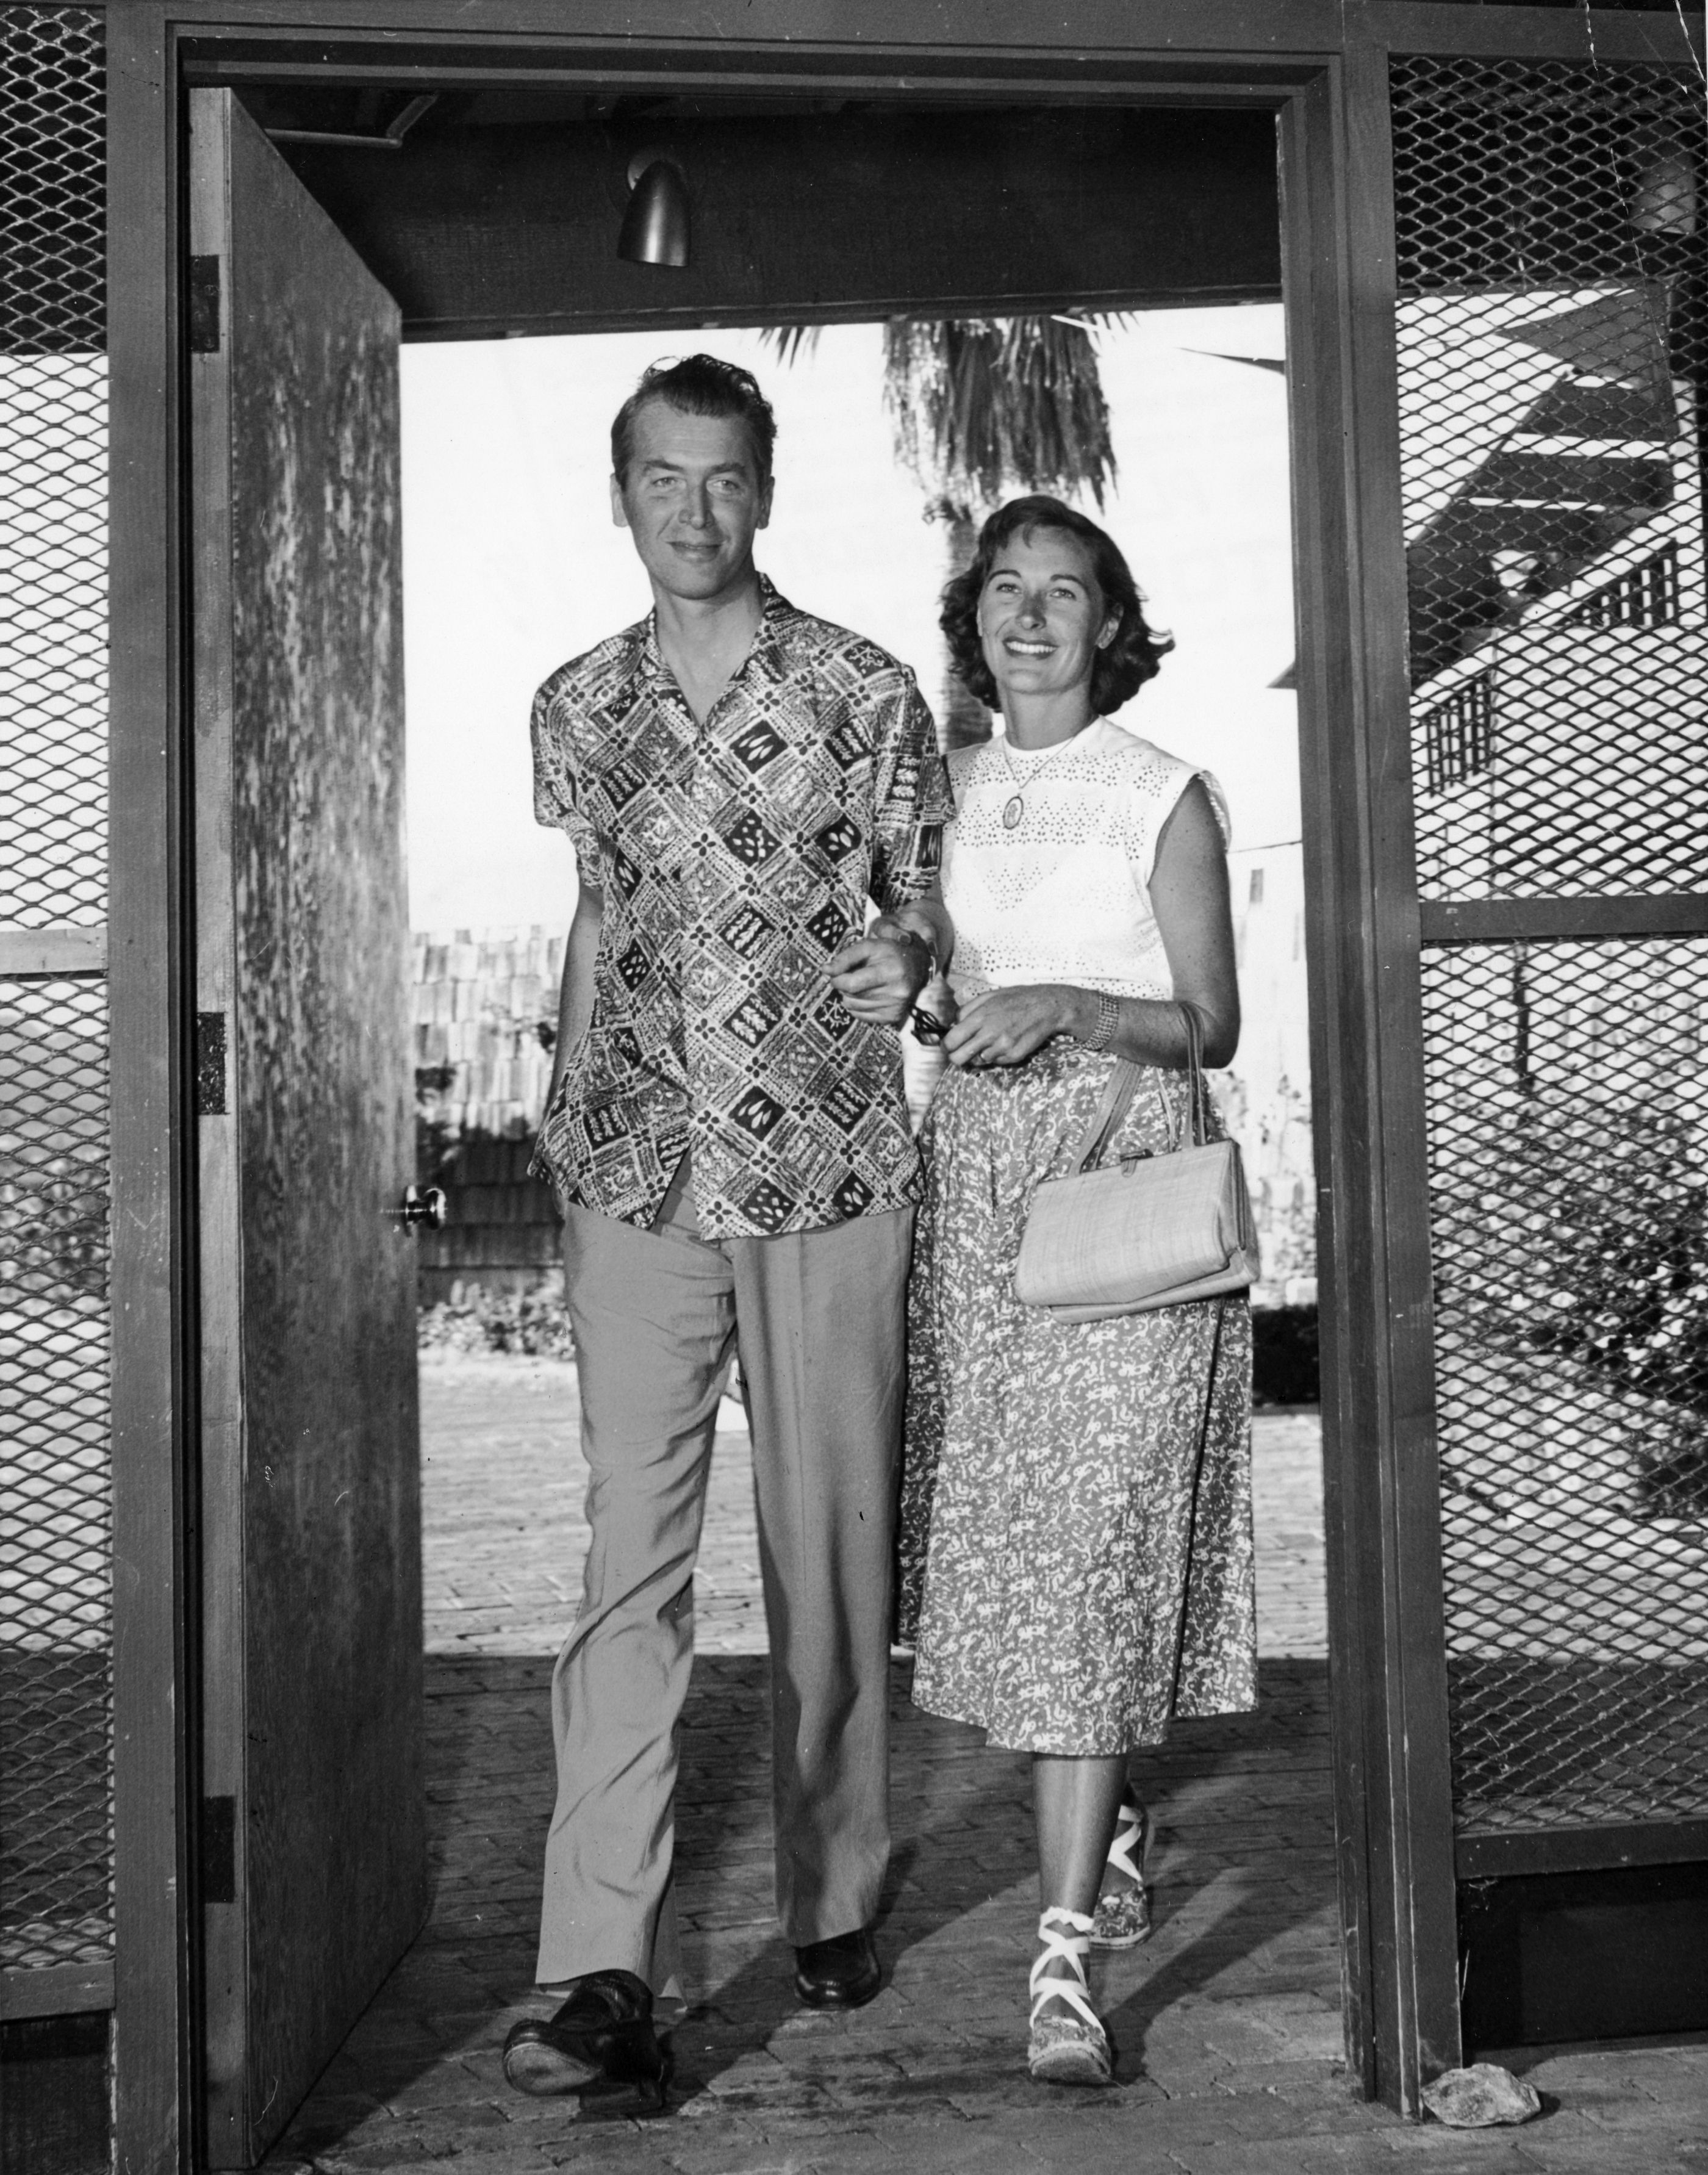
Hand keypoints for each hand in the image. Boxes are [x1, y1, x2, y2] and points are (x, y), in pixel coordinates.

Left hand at [827, 919, 932, 1025]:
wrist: (917, 964)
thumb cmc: (889, 952)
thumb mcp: (867, 946)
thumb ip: (845, 957)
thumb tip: (825, 970)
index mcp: (890, 972)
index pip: (850, 984)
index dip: (837, 978)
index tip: (836, 972)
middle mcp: (896, 993)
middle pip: (850, 996)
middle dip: (844, 985)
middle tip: (854, 974)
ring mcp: (896, 1007)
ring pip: (853, 1007)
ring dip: (850, 995)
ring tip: (863, 983)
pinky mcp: (893, 1017)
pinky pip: (861, 1016)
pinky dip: (858, 1005)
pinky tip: (868, 993)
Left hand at [943, 985, 1076, 1067]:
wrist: (1045, 1007)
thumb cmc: (1016, 999)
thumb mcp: (988, 997)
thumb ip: (966, 1010)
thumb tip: (952, 1025)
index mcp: (979, 1017)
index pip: (951, 1040)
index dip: (946, 1046)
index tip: (949, 1045)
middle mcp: (989, 1034)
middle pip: (958, 1058)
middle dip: (956, 1057)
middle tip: (962, 1051)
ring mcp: (1002, 1047)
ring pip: (977, 1061)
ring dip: (979, 1054)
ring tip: (990, 1042)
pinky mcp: (1014, 1056)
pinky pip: (996, 1062)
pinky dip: (996, 1055)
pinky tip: (1004, 1042)